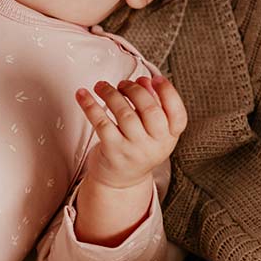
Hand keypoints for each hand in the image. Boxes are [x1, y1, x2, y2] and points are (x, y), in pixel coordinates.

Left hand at [75, 74, 186, 188]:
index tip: (155, 78)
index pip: (178, 114)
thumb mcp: (153, 132)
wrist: (120, 182)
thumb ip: (153, 107)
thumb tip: (145, 81)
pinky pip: (101, 123)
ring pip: (125, 114)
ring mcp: (134, 149)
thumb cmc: (136, 149)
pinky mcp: (112, 151)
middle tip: (122, 84)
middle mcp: (155, 145)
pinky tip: (83, 95)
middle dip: (135, 90)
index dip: (168, 93)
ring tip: (101, 86)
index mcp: (170, 138)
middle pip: (150, 110)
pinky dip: (90, 105)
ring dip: (111, 94)